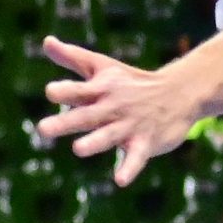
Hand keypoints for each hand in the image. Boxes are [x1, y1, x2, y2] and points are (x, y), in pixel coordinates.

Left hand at [37, 37, 200, 187]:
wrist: (180, 92)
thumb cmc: (131, 80)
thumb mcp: (102, 66)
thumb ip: (72, 57)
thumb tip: (46, 41)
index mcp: (101, 90)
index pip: (80, 90)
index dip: (65, 91)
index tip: (51, 92)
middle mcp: (113, 108)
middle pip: (86, 116)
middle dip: (65, 123)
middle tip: (42, 129)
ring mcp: (129, 126)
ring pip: (109, 136)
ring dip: (94, 142)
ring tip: (78, 149)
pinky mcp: (145, 143)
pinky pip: (136, 158)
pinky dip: (130, 168)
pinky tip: (120, 180)